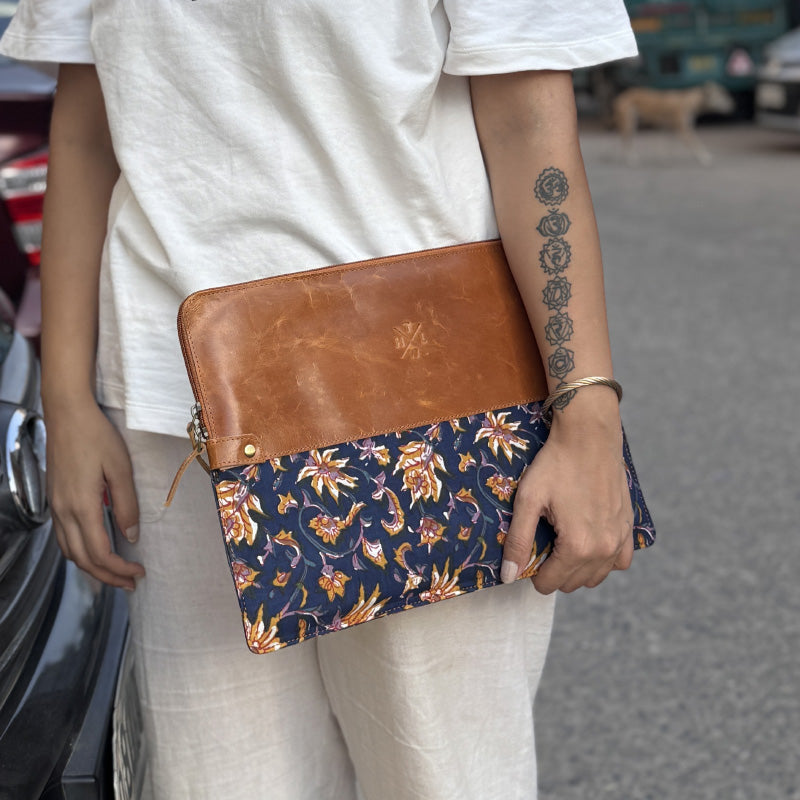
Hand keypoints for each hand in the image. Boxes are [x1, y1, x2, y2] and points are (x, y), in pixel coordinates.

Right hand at [45, 396, 144, 589]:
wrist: (67, 414)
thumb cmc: (97, 436)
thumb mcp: (120, 468)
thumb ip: (126, 504)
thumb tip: (130, 535)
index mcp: (82, 506)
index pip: (99, 552)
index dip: (119, 569)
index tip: (138, 573)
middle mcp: (64, 511)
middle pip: (82, 559)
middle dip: (107, 576)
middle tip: (131, 582)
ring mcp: (55, 507)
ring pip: (69, 551)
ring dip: (92, 567)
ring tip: (116, 572)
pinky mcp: (54, 500)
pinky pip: (63, 537)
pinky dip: (79, 552)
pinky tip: (95, 550)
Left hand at [501, 402, 633, 593]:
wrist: (589, 436)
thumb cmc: (555, 465)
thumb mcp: (528, 500)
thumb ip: (518, 541)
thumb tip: (508, 575)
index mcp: (577, 546)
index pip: (550, 583)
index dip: (534, 573)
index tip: (527, 553)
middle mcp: (604, 549)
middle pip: (573, 583)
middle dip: (554, 571)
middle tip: (542, 544)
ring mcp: (620, 539)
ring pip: (596, 576)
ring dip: (577, 569)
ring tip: (562, 544)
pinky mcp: (629, 526)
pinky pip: (621, 561)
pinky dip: (605, 560)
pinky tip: (591, 544)